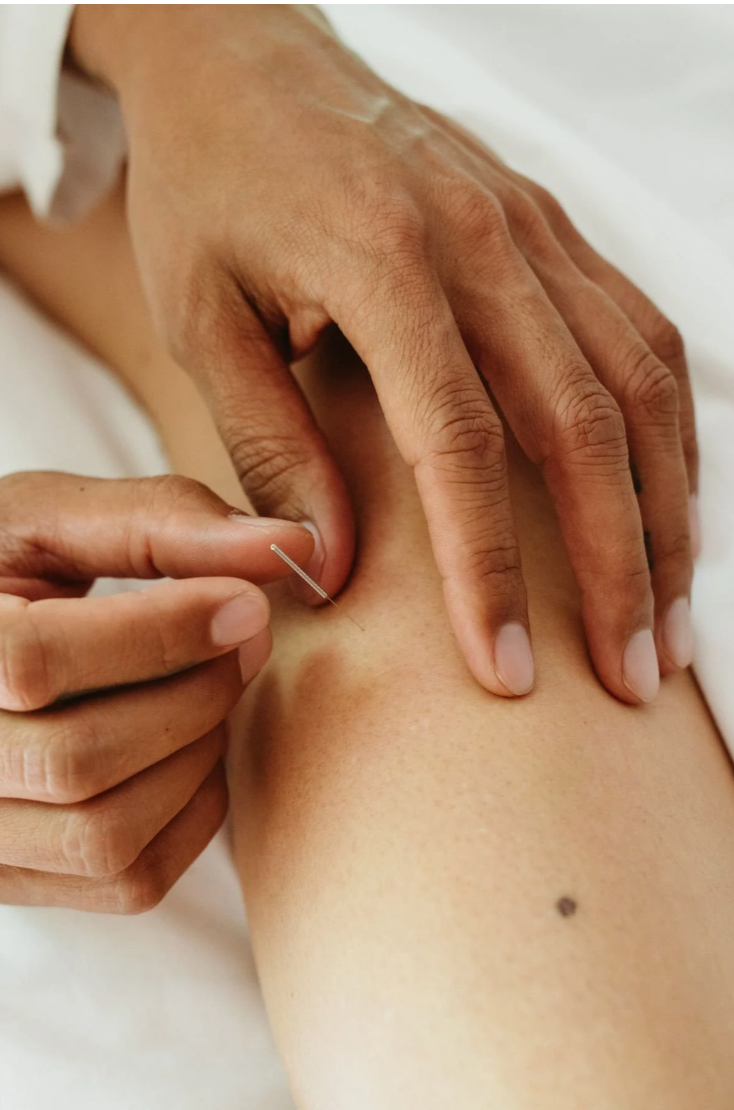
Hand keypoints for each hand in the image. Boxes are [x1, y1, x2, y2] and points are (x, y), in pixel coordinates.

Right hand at [0, 471, 312, 911]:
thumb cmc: (9, 575)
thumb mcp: (53, 524)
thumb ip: (160, 521)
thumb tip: (290, 544)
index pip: (34, 661)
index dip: (159, 634)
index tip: (246, 605)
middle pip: (80, 759)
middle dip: (193, 694)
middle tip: (245, 640)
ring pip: (106, 834)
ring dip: (193, 755)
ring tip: (210, 688)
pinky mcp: (16, 880)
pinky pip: (128, 881)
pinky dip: (190, 812)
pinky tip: (193, 746)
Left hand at [70, 6, 696, 702]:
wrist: (240, 52)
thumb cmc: (208, 186)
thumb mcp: (203, 318)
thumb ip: (272, 443)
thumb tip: (336, 569)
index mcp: (383, 260)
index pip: (463, 446)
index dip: (491, 571)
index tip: (505, 671)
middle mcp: (482, 238)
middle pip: (585, 425)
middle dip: (619, 566)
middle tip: (634, 677)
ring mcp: (531, 224)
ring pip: (638, 382)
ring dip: (665, 512)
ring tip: (668, 617)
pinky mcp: (550, 223)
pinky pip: (637, 332)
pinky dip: (665, 432)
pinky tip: (664, 504)